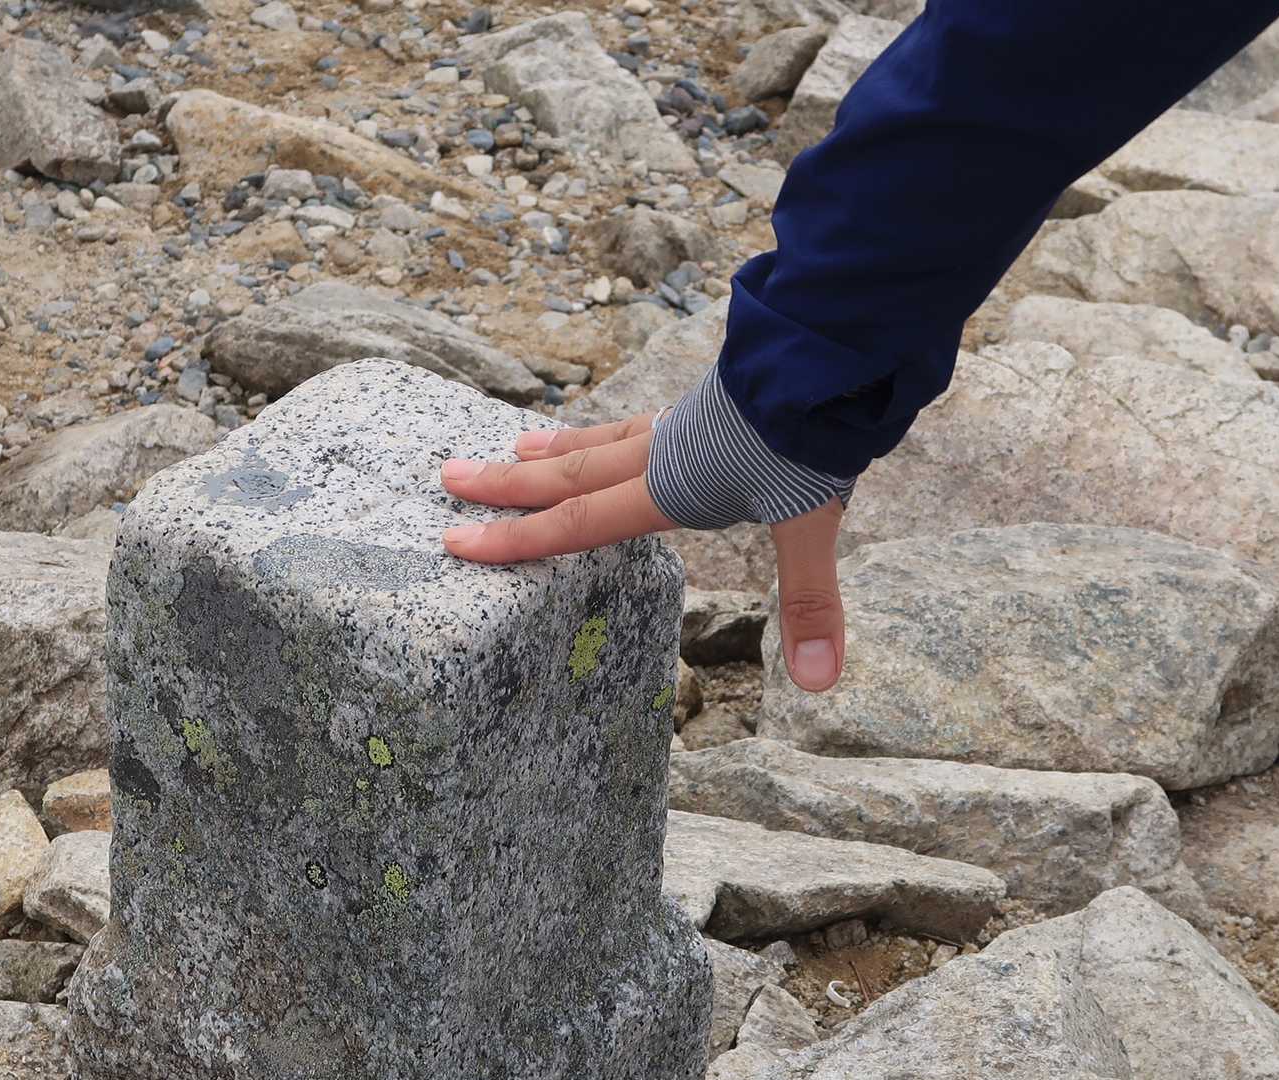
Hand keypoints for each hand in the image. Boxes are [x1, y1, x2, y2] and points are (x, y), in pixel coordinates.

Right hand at [439, 411, 846, 691]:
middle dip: (507, 485)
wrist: (831, 352)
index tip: (457, 542)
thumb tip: (817, 683)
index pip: (578, 522)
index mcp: (670, 487)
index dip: (518, 539)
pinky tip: (611, 430)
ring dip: (551, 450)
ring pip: (598, 439)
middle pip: (569, 474)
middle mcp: (661, 454)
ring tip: (511, 450)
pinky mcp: (703, 405)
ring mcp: (679, 425)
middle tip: (448, 477)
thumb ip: (809, 603)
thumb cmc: (813, 435)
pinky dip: (605, 428)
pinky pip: (634, 422)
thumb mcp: (814, 521)